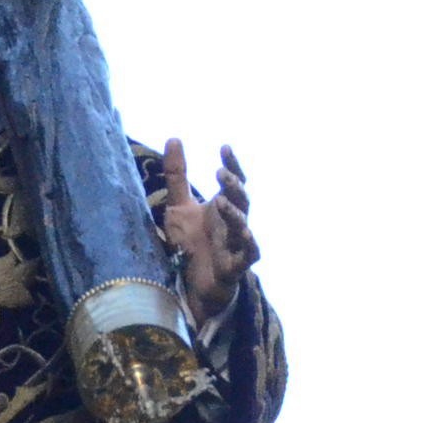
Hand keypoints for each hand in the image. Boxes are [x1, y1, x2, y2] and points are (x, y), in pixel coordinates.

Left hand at [153, 140, 258, 319]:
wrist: (190, 284)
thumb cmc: (191, 243)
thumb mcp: (178, 206)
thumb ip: (177, 175)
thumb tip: (174, 138)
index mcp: (222, 207)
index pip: (233, 182)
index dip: (233, 165)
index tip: (224, 148)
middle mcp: (232, 223)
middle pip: (241, 201)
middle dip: (233, 187)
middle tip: (220, 174)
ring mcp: (235, 245)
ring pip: (243, 227)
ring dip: (235, 214)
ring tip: (221, 201)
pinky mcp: (234, 267)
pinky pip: (247, 255)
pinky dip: (248, 245)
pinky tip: (245, 234)